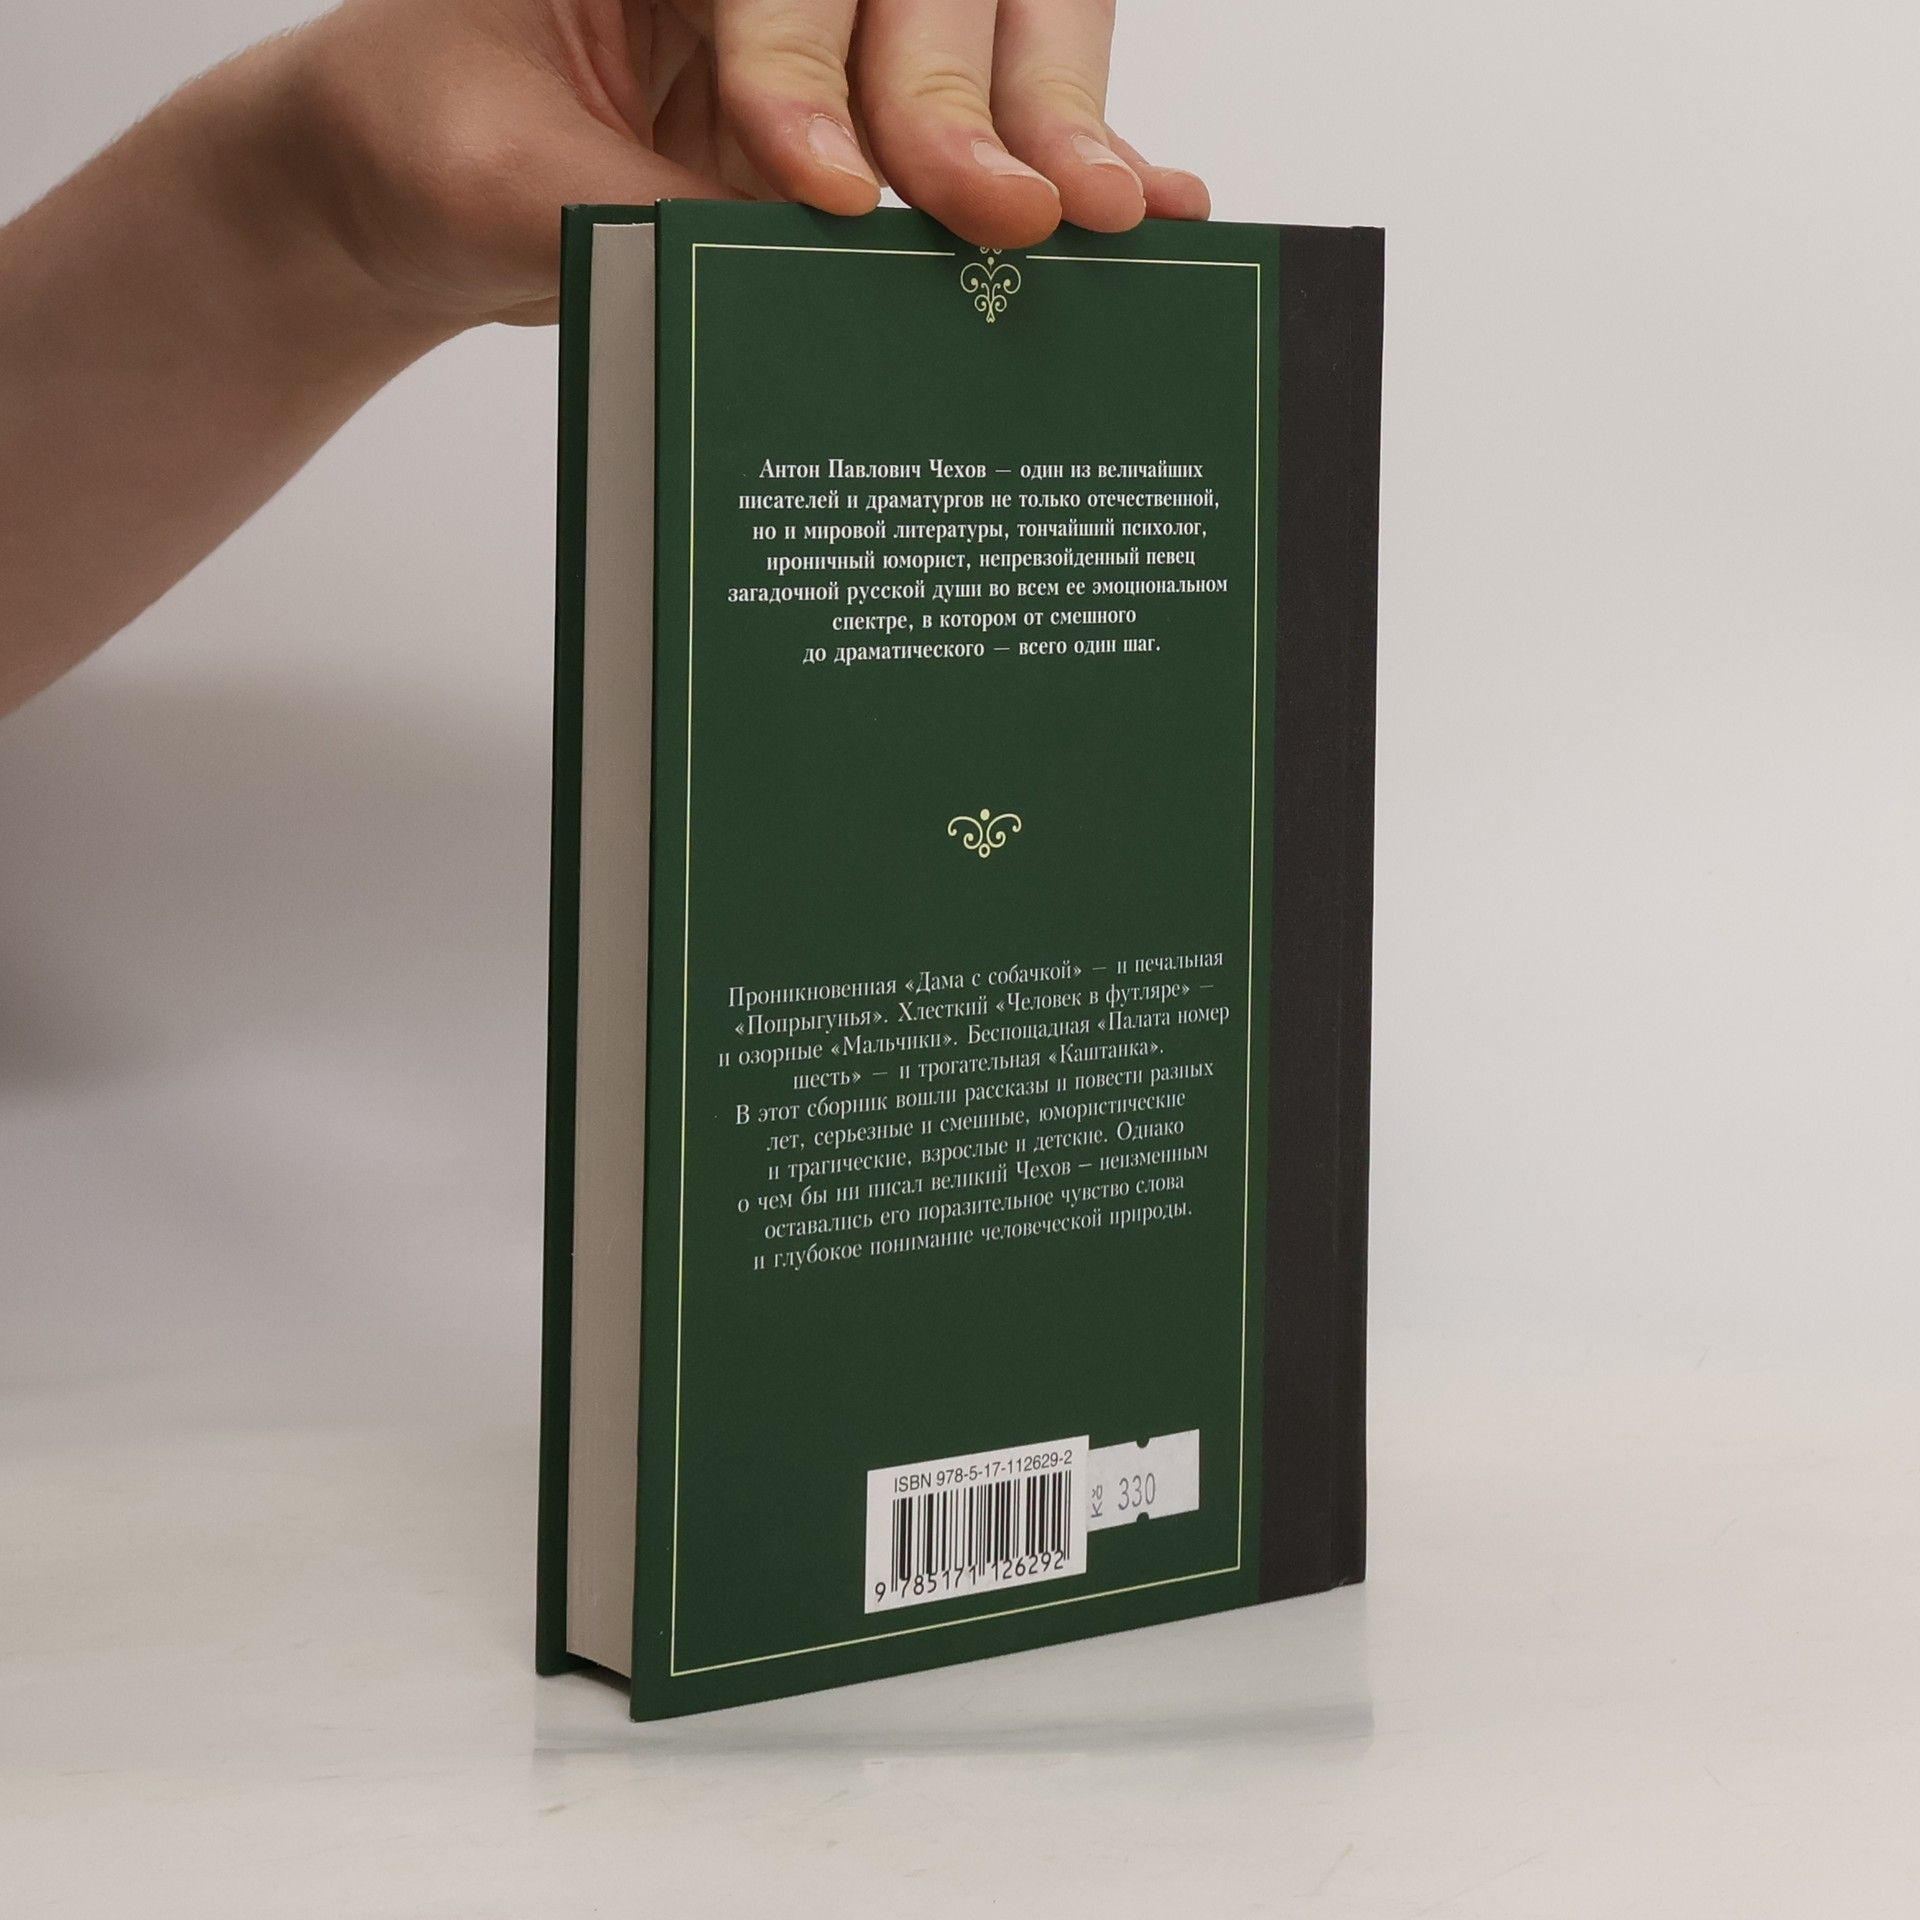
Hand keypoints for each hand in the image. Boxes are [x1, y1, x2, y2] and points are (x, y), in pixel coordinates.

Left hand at [277, 0, 1209, 327]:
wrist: (410, 183)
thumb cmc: (423, 134)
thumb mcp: (492, 172)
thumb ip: (631, 207)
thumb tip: (794, 270)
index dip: (810, 62)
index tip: (823, 186)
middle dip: (968, 92)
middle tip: (1015, 208)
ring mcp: (839, 23)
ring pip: (994, 18)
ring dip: (1051, 117)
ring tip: (1105, 210)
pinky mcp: (876, 111)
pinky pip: (995, 113)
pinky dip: (1063, 152)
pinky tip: (1144, 201)